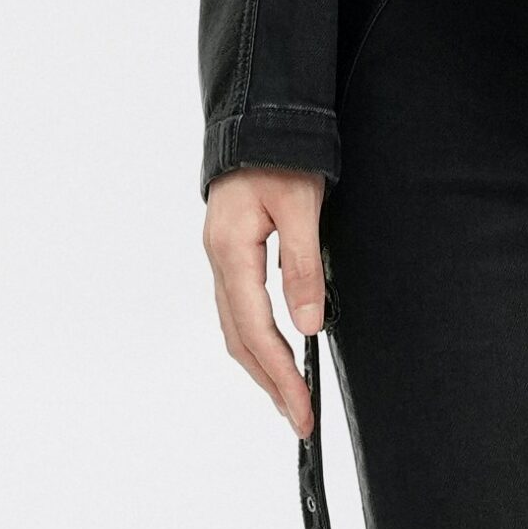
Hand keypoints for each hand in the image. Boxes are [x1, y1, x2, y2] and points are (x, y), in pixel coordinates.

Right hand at [203, 166, 327, 438]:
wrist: (257, 112)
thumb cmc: (279, 153)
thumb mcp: (301, 205)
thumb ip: (302, 265)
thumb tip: (308, 326)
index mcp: (231, 251)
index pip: (255, 331)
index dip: (280, 374)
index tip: (302, 409)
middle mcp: (219, 259)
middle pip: (239, 338)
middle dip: (269, 381)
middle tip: (297, 416)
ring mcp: (221, 255)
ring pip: (236, 326)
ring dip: (260, 364)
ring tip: (287, 394)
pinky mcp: (230, 249)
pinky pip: (238, 306)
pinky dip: (255, 336)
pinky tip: (273, 347)